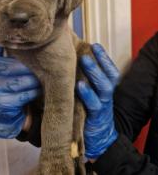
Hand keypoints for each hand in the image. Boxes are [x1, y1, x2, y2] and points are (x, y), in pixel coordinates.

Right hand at [0, 36, 40, 138]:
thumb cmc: (6, 77)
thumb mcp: (2, 60)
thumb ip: (9, 46)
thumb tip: (25, 24)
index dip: (9, 39)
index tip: (25, 38)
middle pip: (13, 65)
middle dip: (30, 66)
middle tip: (43, 64)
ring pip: (20, 81)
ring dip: (34, 80)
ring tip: (41, 76)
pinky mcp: (0, 102)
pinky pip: (23, 95)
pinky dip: (33, 91)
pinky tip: (37, 89)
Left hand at [77, 43, 119, 159]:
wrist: (97, 137)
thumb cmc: (90, 110)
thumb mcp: (91, 93)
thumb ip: (85, 79)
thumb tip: (72, 59)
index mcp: (106, 88)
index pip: (110, 70)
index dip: (104, 58)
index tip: (95, 45)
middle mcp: (106, 95)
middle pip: (108, 76)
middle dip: (99, 61)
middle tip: (88, 50)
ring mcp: (102, 106)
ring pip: (103, 88)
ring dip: (95, 73)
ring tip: (84, 60)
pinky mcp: (95, 117)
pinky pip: (93, 105)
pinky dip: (87, 94)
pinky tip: (79, 85)